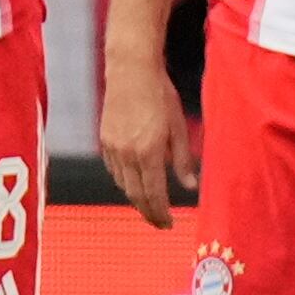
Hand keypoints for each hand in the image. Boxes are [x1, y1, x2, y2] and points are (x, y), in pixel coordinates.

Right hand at [99, 55, 195, 230]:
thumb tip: (189, 186)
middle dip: (148, 212)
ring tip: (149, 204)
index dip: (161, 213)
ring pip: (123, 185)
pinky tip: (134, 181)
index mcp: (149, 151)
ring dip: (136, 198)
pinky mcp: (104, 140)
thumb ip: (183, 160)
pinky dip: (125, 181)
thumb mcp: (179, 127)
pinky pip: (114, 170)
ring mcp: (113, 148)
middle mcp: (128, 154)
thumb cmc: (160, 95)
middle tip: (160, 223)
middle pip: (136, 195)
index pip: (154, 194)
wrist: (131, 70)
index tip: (169, 224)